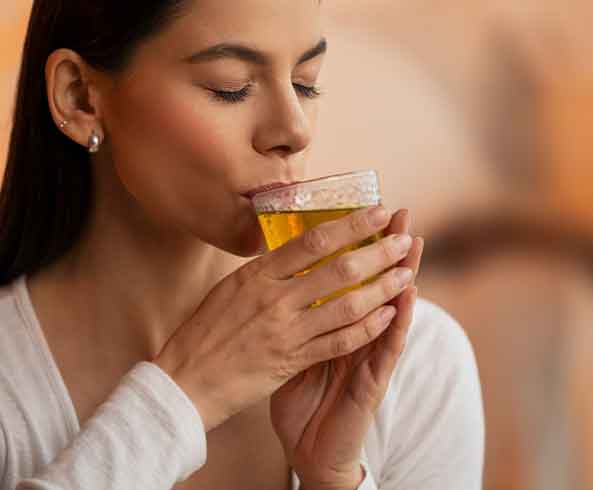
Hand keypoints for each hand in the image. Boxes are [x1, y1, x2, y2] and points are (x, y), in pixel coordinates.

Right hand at [153, 205, 413, 432]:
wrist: (186, 380)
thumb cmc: (205, 333)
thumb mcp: (229, 290)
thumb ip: (264, 272)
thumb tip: (292, 250)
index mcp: (256, 275)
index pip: (312, 240)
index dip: (350, 224)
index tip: (377, 212)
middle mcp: (274, 298)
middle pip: (338, 268)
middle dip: (378, 252)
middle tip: (403, 240)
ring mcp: (285, 330)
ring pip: (347, 304)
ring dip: (382, 287)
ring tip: (405, 274)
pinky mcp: (292, 360)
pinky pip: (340, 341)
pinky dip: (368, 327)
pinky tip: (389, 315)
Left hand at [270, 209, 424, 489]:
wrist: (308, 448)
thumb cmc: (299, 398)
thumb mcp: (292, 349)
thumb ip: (296, 317)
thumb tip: (277, 277)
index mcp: (335, 323)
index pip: (353, 276)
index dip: (362, 245)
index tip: (370, 208)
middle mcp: (358, 335)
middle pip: (378, 283)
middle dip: (388, 248)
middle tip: (402, 214)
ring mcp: (368, 356)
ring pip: (390, 310)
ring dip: (404, 274)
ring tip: (414, 245)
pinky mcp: (372, 382)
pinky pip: (386, 348)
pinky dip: (397, 322)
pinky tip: (407, 299)